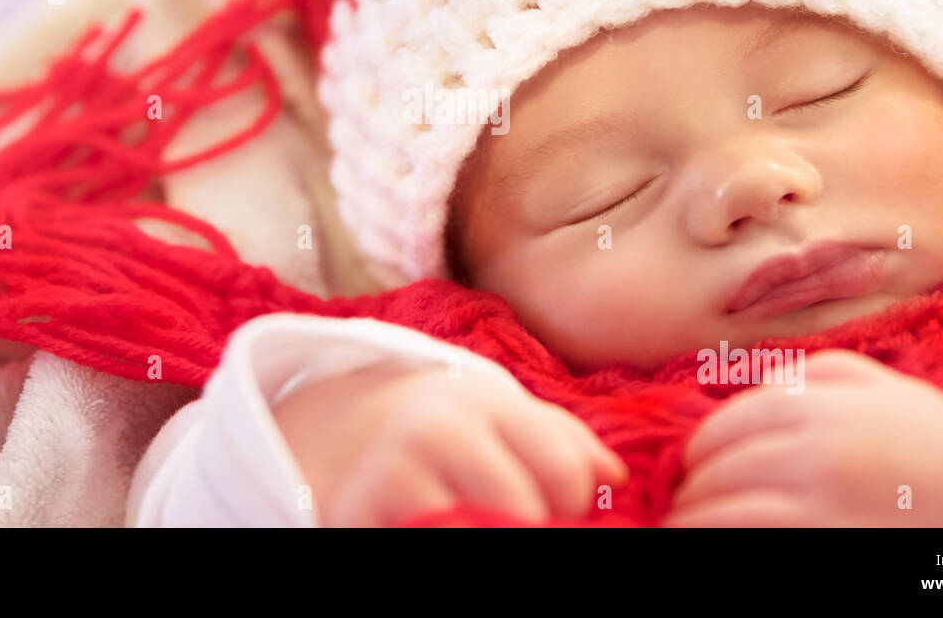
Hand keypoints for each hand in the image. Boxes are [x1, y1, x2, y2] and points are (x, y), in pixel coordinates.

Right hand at [272, 359, 628, 527]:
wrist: (327, 423)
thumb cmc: (437, 426)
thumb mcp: (494, 413)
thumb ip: (559, 439)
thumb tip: (615, 477)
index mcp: (485, 402)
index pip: (564, 471)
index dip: (573, 506)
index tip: (557, 511)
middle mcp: (440, 430)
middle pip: (524, 514)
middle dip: (531, 530)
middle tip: (512, 523)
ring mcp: (394, 473)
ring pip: (476, 534)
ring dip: (482, 535)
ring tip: (474, 524)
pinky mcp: (356, 510)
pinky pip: (422, 540)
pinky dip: (437, 538)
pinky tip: (433, 529)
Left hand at [662, 349, 942, 526]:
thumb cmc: (936, 442)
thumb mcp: (878, 386)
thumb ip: (808, 377)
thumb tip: (743, 393)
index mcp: (822, 406)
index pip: (728, 425)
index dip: (700, 449)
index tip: (692, 466)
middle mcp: (817, 451)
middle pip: (722, 468)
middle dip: (693, 487)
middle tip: (686, 499)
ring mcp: (824, 504)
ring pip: (726, 511)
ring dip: (693, 520)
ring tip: (684, 527)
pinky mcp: (831, 543)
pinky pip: (752, 540)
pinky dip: (720, 539)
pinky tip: (706, 540)